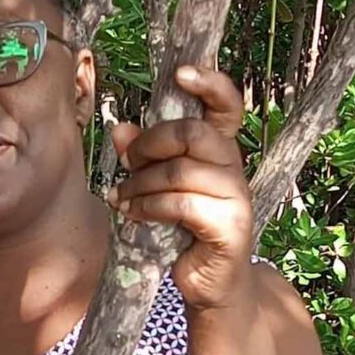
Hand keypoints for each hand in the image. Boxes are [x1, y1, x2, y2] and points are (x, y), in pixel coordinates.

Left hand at [107, 65, 252, 309]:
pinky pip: (181, 204)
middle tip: (126, 163)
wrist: (208, 281)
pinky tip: (133, 214)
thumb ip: (143, 157)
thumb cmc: (182, 227)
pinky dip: (148, 207)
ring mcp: (236, 197)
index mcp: (219, 149)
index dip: (210, 83)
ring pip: (179, 171)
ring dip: (139, 184)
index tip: (181, 73)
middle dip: (148, 145)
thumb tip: (118, 128)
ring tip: (120, 198)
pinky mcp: (230, 226)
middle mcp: (233, 167)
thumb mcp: (157, 186)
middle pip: (192, 133)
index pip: (228, 105)